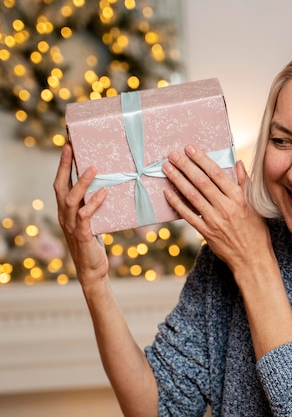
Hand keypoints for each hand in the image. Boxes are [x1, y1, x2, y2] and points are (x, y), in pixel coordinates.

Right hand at [53, 143, 108, 285]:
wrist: (92, 270)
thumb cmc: (94, 244)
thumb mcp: (92, 221)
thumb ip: (92, 206)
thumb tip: (106, 186)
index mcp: (65, 211)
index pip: (60, 183)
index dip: (63, 165)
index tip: (68, 146)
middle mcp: (64, 216)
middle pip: (60, 186)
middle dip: (65, 166)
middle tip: (72, 148)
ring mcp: (71, 225)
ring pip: (71, 199)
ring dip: (82, 182)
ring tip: (93, 168)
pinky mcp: (82, 235)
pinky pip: (85, 216)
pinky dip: (94, 203)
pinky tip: (103, 193)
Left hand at [162, 144, 270, 273]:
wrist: (253, 259)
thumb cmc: (255, 231)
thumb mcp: (254, 205)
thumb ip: (244, 183)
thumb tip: (238, 163)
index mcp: (239, 198)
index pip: (217, 174)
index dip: (202, 160)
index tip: (190, 149)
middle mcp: (226, 207)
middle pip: (202, 182)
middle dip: (186, 166)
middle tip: (173, 154)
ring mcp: (215, 220)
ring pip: (193, 196)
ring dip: (178, 180)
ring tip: (167, 168)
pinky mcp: (207, 233)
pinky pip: (188, 215)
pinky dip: (177, 203)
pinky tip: (168, 192)